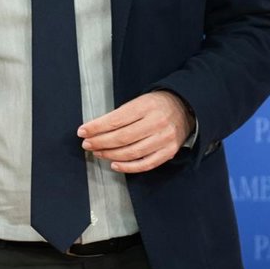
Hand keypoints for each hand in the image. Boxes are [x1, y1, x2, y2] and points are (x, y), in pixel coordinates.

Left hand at [78, 90, 193, 172]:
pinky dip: (128, 167)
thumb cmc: (158, 105)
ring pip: (132, 152)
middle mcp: (156, 123)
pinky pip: (145, 164)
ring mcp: (164, 139)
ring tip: (98, 152)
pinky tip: (115, 165)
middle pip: (122, 137)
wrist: (186, 108)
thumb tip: (96, 129)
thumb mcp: (140, 101)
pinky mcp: (168, 152)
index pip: (116, 120)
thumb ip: (121, 115)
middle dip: (100, 142)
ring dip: (110, 155)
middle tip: (87, 144)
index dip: (96, 127)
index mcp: (146, 106)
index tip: (83, 131)